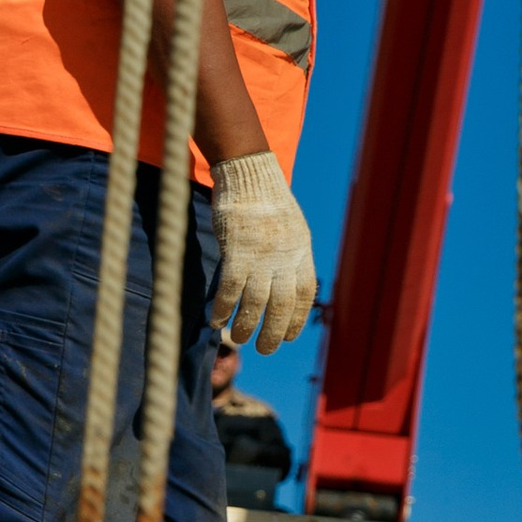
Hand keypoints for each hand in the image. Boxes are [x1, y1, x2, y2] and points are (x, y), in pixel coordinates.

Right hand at [210, 152, 316, 356]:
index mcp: (301, 249)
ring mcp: (262, 254)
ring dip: (246, 327)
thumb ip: (291, 254)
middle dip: (273, 333)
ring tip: (238, 339)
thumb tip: (286, 282)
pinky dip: (223, 308)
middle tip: (263, 350)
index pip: (305, 294)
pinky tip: (216, 319)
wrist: (249, 171)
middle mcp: (286, 255)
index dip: (296, 319)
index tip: (287, 337)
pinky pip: (230, 289)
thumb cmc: (267, 200)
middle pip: (282, 305)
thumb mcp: (291, 226)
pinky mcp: (237, 250)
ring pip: (255, 303)